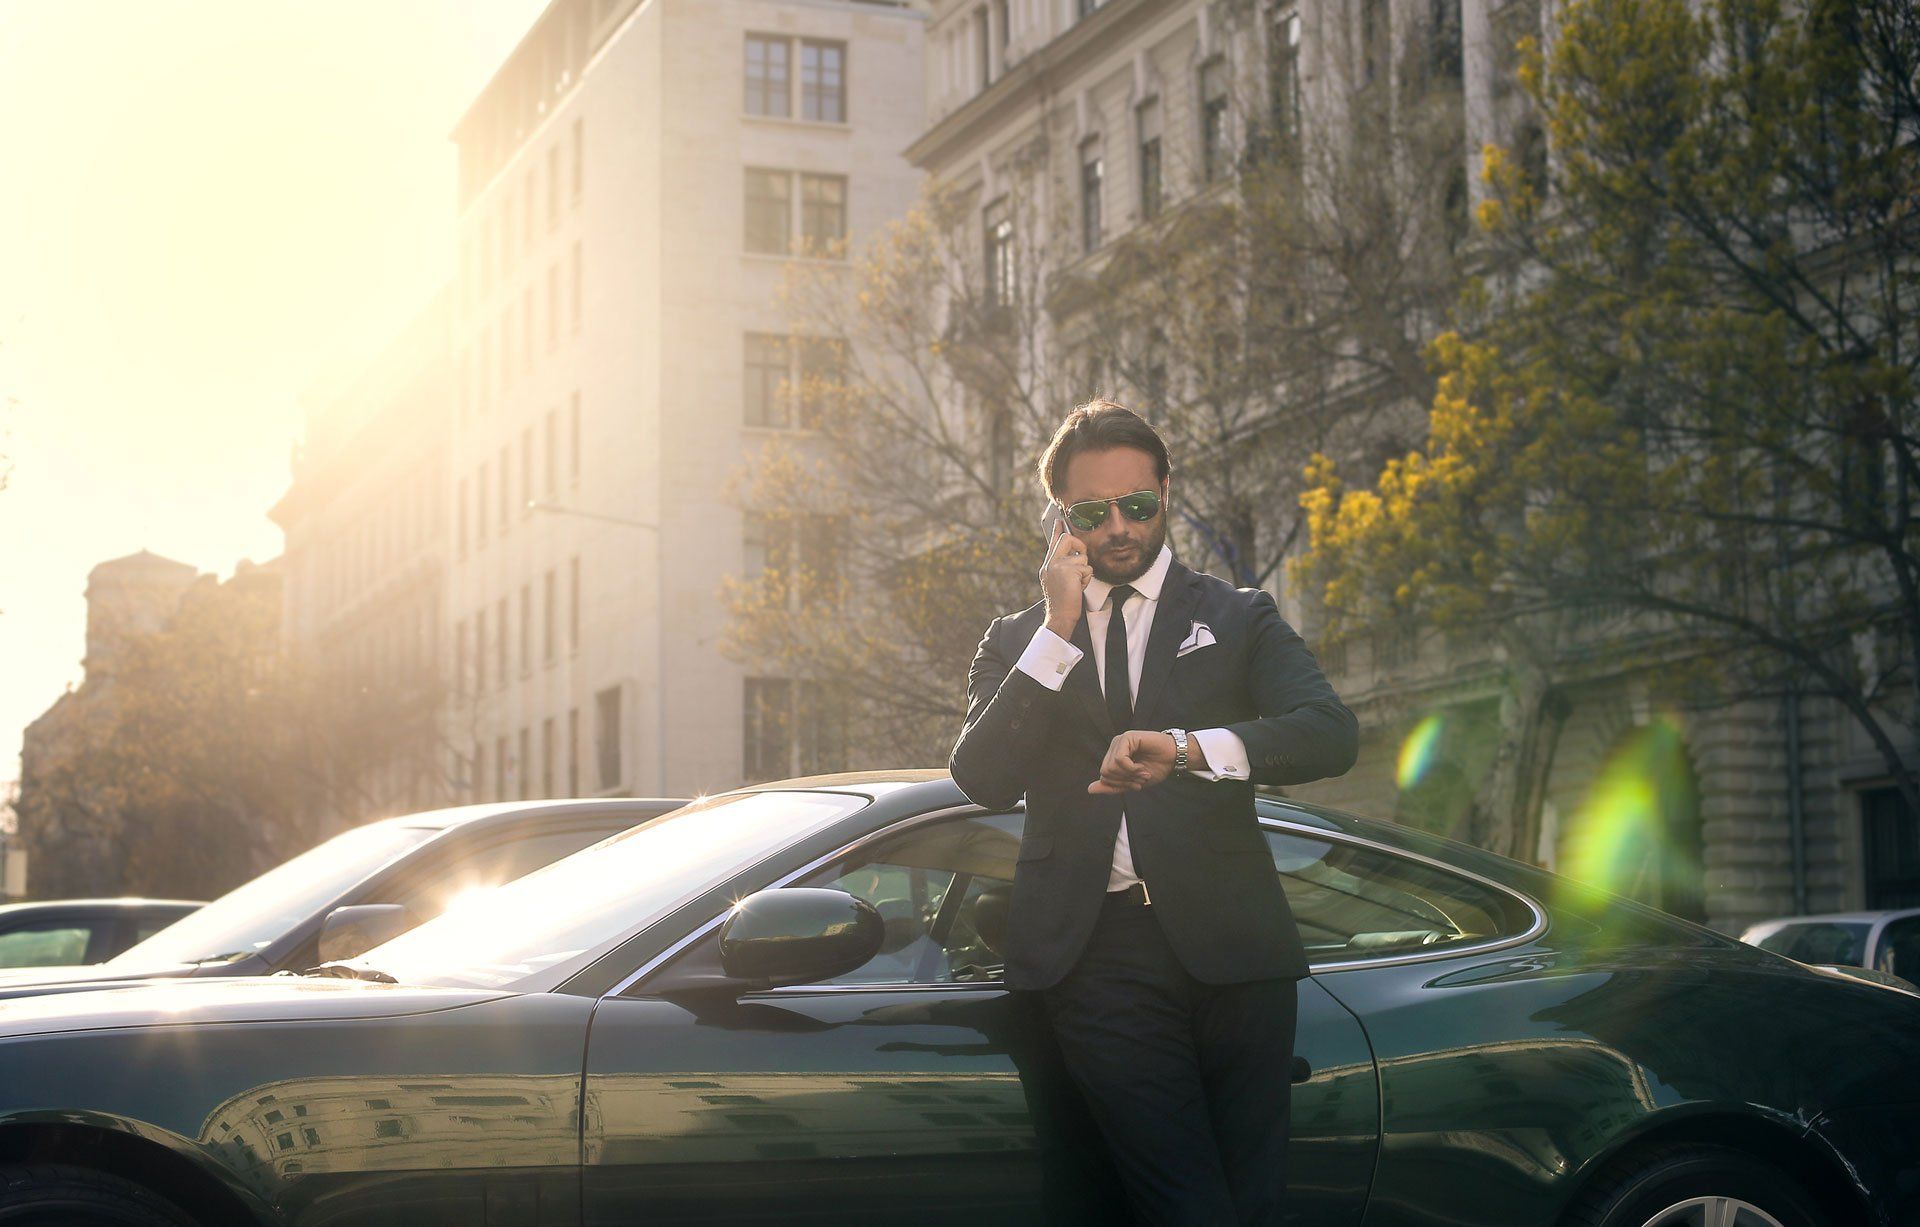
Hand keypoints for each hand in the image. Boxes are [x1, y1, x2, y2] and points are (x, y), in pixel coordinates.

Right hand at [1040, 515, 1091, 639]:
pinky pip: (1087, 568)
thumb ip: (1063, 567)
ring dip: (1084, 572)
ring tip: (1076, 584)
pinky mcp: (1068, 570)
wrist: (1060, 616)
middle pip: (1067, 539)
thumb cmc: (1062, 601)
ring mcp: (1058, 566)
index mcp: (1048, 565)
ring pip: (1082, 557)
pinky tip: (1078, 588)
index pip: (1053, 542)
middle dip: (1079, 546)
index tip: (1059, 520)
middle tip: (1080, 559)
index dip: (1056, 529)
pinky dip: (1086, 579)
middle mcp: (1051, 563)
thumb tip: (1076, 555)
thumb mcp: (1058, 581)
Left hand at [1088, 731, 1176, 793]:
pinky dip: (1131, 768)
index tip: (1136, 785)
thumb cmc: (1156, 767)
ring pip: (1111, 767)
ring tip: (1143, 772)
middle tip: (1140, 779)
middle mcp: (1114, 748)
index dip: (1120, 785)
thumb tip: (1089, 789)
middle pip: (1105, 772)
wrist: (1173, 759)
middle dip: (1124, 781)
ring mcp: (1120, 741)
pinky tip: (1142, 767)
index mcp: (1113, 757)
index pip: (1104, 776)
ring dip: (1130, 775)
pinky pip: (1120, 760)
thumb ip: (1112, 786)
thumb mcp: (1132, 782)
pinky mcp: (1127, 737)